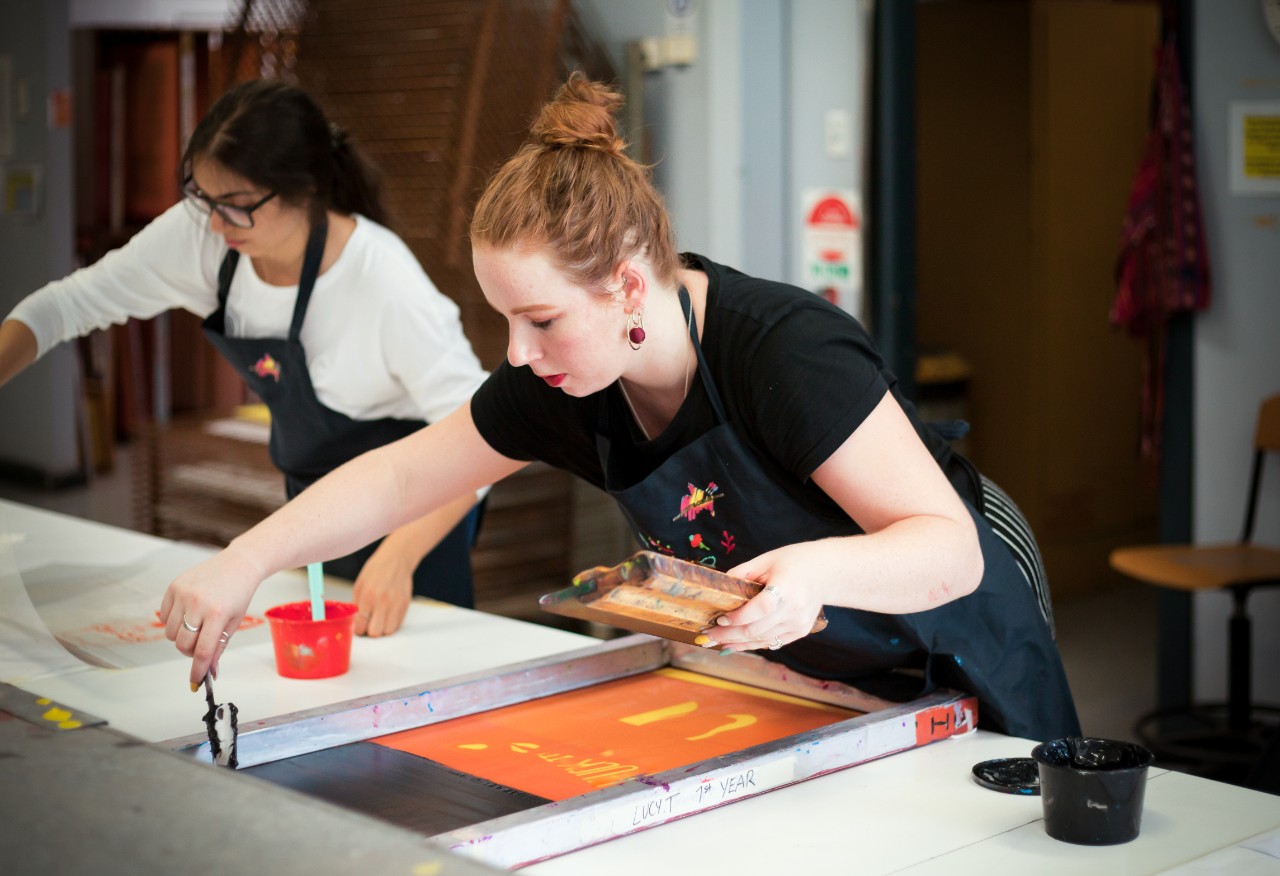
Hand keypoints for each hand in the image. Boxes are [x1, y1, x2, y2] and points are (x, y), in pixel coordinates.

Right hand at [159, 545, 263, 686]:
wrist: (238, 564)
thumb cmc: (239, 594)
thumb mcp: (234, 623)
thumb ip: (219, 647)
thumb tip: (208, 672)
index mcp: (217, 614)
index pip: (202, 651)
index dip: (197, 670)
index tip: (195, 682)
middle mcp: (198, 603)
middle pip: (183, 644)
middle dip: (190, 651)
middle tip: (201, 644)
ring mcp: (183, 594)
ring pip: (171, 633)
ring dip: (181, 636)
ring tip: (197, 625)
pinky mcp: (174, 586)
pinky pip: (163, 616)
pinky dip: (173, 621)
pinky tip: (188, 612)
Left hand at [350, 543, 413, 636]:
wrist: (397, 559)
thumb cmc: (376, 570)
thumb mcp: (360, 584)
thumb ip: (357, 604)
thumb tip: (356, 621)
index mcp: (368, 596)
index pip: (361, 625)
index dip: (358, 629)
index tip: (358, 626)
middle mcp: (384, 602)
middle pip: (375, 632)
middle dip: (370, 631)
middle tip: (368, 624)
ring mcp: (396, 604)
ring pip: (388, 631)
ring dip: (382, 628)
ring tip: (378, 619)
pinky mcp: (405, 605)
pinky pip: (397, 624)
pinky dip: (391, 623)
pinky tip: (387, 614)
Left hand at [699, 545, 826, 651]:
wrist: (825, 572)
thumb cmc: (793, 561)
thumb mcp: (765, 560)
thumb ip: (741, 574)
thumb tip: (716, 589)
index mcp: (787, 587)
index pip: (761, 608)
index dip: (739, 617)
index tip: (720, 618)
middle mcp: (795, 609)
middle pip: (757, 628)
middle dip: (729, 634)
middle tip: (707, 635)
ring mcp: (799, 623)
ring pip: (762, 639)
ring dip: (736, 642)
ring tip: (715, 641)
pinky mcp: (799, 632)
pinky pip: (772, 642)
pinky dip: (751, 644)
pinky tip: (734, 645)